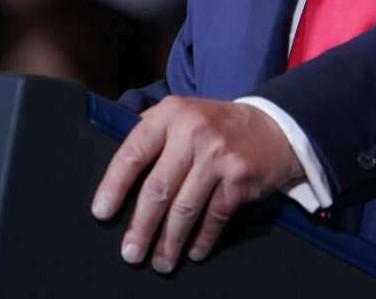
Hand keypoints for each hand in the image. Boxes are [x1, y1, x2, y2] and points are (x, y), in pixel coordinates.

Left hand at [91, 96, 302, 272]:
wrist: (274, 126)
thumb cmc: (216, 126)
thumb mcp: (182, 115)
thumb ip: (151, 133)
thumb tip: (116, 175)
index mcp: (171, 115)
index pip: (133, 154)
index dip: (113, 187)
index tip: (102, 213)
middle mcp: (194, 132)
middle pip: (158, 189)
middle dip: (141, 227)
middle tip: (131, 252)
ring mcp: (219, 155)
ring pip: (185, 208)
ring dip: (169, 241)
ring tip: (160, 261)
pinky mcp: (240, 176)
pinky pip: (214, 215)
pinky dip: (202, 238)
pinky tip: (193, 251)